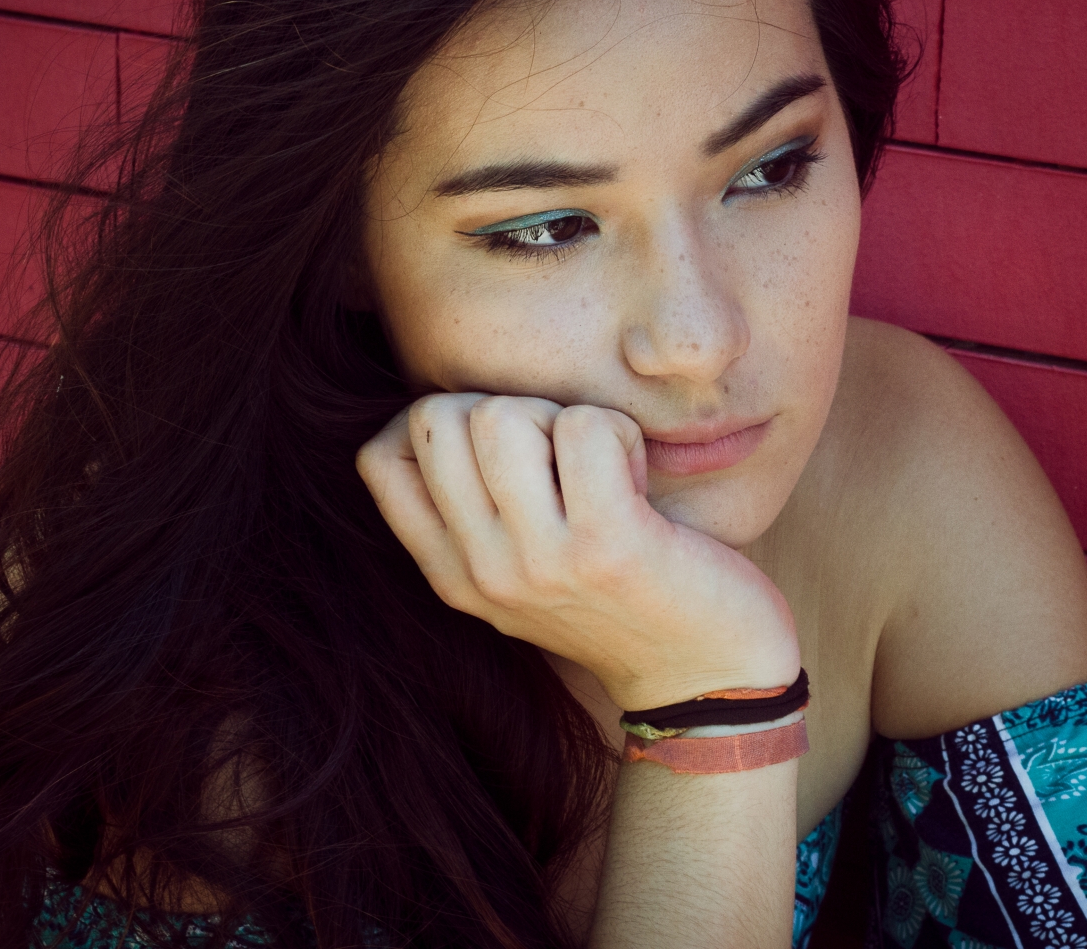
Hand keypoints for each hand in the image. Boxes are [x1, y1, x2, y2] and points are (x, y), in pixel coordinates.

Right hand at [356, 394, 799, 711]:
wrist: (709, 675)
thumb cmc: (623, 599)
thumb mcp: (524, 572)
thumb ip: (475, 513)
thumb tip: (441, 414)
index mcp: (453, 575)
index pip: (378, 458)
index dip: (440, 423)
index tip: (507, 453)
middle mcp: (483, 573)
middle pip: (438, 419)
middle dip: (508, 410)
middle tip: (564, 459)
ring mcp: (540, 562)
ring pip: (501, 415)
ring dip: (563, 419)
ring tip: (603, 470)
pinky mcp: (607, 546)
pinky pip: (585, 427)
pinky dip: (620, 432)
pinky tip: (640, 481)